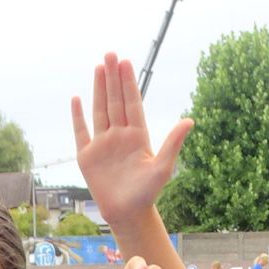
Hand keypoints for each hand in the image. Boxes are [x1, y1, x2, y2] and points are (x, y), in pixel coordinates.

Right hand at [74, 52, 191, 230]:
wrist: (127, 213)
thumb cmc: (147, 193)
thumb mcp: (163, 167)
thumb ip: (173, 142)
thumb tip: (190, 120)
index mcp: (137, 136)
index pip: (131, 103)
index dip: (128, 83)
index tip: (126, 62)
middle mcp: (119, 135)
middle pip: (114, 100)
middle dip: (112, 77)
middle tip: (111, 54)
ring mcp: (102, 144)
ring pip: (99, 110)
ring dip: (98, 89)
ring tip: (99, 67)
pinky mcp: (87, 156)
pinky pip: (81, 132)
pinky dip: (78, 116)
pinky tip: (77, 98)